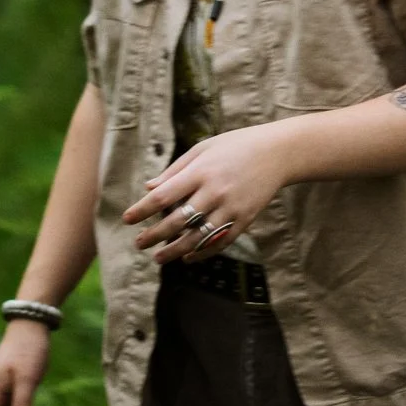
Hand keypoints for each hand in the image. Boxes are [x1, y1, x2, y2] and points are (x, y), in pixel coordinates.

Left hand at [123, 124, 295, 263]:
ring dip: (175, 251)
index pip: (164, 196)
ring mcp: (231, 208)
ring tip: (158, 258)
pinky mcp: (245, 219)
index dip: (143, 210)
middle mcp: (214, 192)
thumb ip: (175, 170)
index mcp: (200, 172)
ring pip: (197, 237)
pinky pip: (221, 242)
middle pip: (177, 221)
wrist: (277, 153)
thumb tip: (149, 188)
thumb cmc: (235, 146)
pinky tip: (188, 258)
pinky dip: (203, 253)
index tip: (127, 219)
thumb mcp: (203, 149)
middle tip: (139, 244)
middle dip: (154, 235)